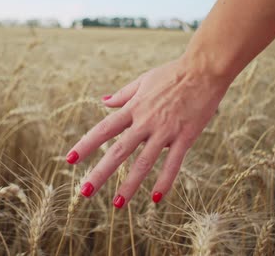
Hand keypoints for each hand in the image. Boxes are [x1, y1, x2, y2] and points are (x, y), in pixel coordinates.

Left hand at [65, 55, 229, 207]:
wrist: (204, 70)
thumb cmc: (173, 73)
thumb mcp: (144, 80)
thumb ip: (123, 94)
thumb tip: (102, 101)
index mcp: (134, 108)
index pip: (103, 129)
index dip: (85, 145)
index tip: (70, 159)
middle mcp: (145, 122)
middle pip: (118, 151)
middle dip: (100, 173)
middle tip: (84, 192)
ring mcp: (165, 131)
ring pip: (143, 162)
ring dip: (129, 185)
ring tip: (117, 205)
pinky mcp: (185, 137)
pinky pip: (173, 163)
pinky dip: (164, 181)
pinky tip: (156, 199)